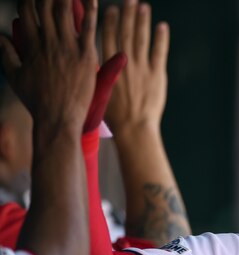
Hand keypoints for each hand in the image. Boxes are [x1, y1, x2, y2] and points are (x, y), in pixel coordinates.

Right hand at [0, 0, 97, 134]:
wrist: (58, 117)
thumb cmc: (37, 100)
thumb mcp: (15, 76)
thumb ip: (7, 54)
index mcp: (32, 45)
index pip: (27, 12)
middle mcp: (49, 42)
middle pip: (45, 7)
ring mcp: (68, 47)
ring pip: (65, 12)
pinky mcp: (86, 55)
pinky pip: (88, 27)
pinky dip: (90, 9)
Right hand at [102, 0, 169, 140]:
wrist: (134, 128)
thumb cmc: (115, 116)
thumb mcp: (99, 92)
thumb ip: (99, 75)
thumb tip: (92, 64)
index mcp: (108, 66)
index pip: (107, 38)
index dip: (110, 21)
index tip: (111, 9)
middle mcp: (125, 63)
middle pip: (125, 32)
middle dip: (127, 14)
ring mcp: (142, 68)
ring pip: (142, 38)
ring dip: (142, 20)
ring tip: (143, 6)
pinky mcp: (157, 75)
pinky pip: (160, 52)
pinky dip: (161, 38)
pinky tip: (162, 26)